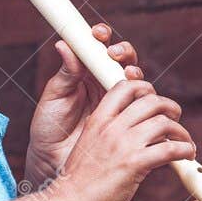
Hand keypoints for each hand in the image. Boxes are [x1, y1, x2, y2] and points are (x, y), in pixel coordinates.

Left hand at [24, 23, 143, 190]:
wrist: (54, 165)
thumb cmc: (49, 131)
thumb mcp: (53, 100)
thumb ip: (64, 75)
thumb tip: (64, 45)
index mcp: (86, 75)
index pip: (100, 49)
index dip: (103, 37)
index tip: (97, 34)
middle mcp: (107, 86)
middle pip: (125, 61)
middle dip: (124, 53)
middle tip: (114, 55)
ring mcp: (122, 104)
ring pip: (139, 82)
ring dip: (137, 76)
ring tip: (129, 78)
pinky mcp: (132, 123)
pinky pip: (148, 111)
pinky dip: (151, 105)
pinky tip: (144, 102)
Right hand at [51, 78, 198, 200]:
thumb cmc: (80, 181)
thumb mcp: (90, 145)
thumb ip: (110, 133)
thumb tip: (137, 129)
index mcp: (98, 120)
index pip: (125, 87)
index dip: (146, 90)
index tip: (155, 103)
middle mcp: (111, 127)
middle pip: (151, 100)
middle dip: (170, 107)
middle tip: (175, 120)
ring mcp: (123, 144)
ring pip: (164, 122)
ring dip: (181, 132)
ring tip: (185, 142)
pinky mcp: (134, 164)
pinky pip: (169, 149)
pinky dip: (184, 149)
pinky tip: (187, 155)